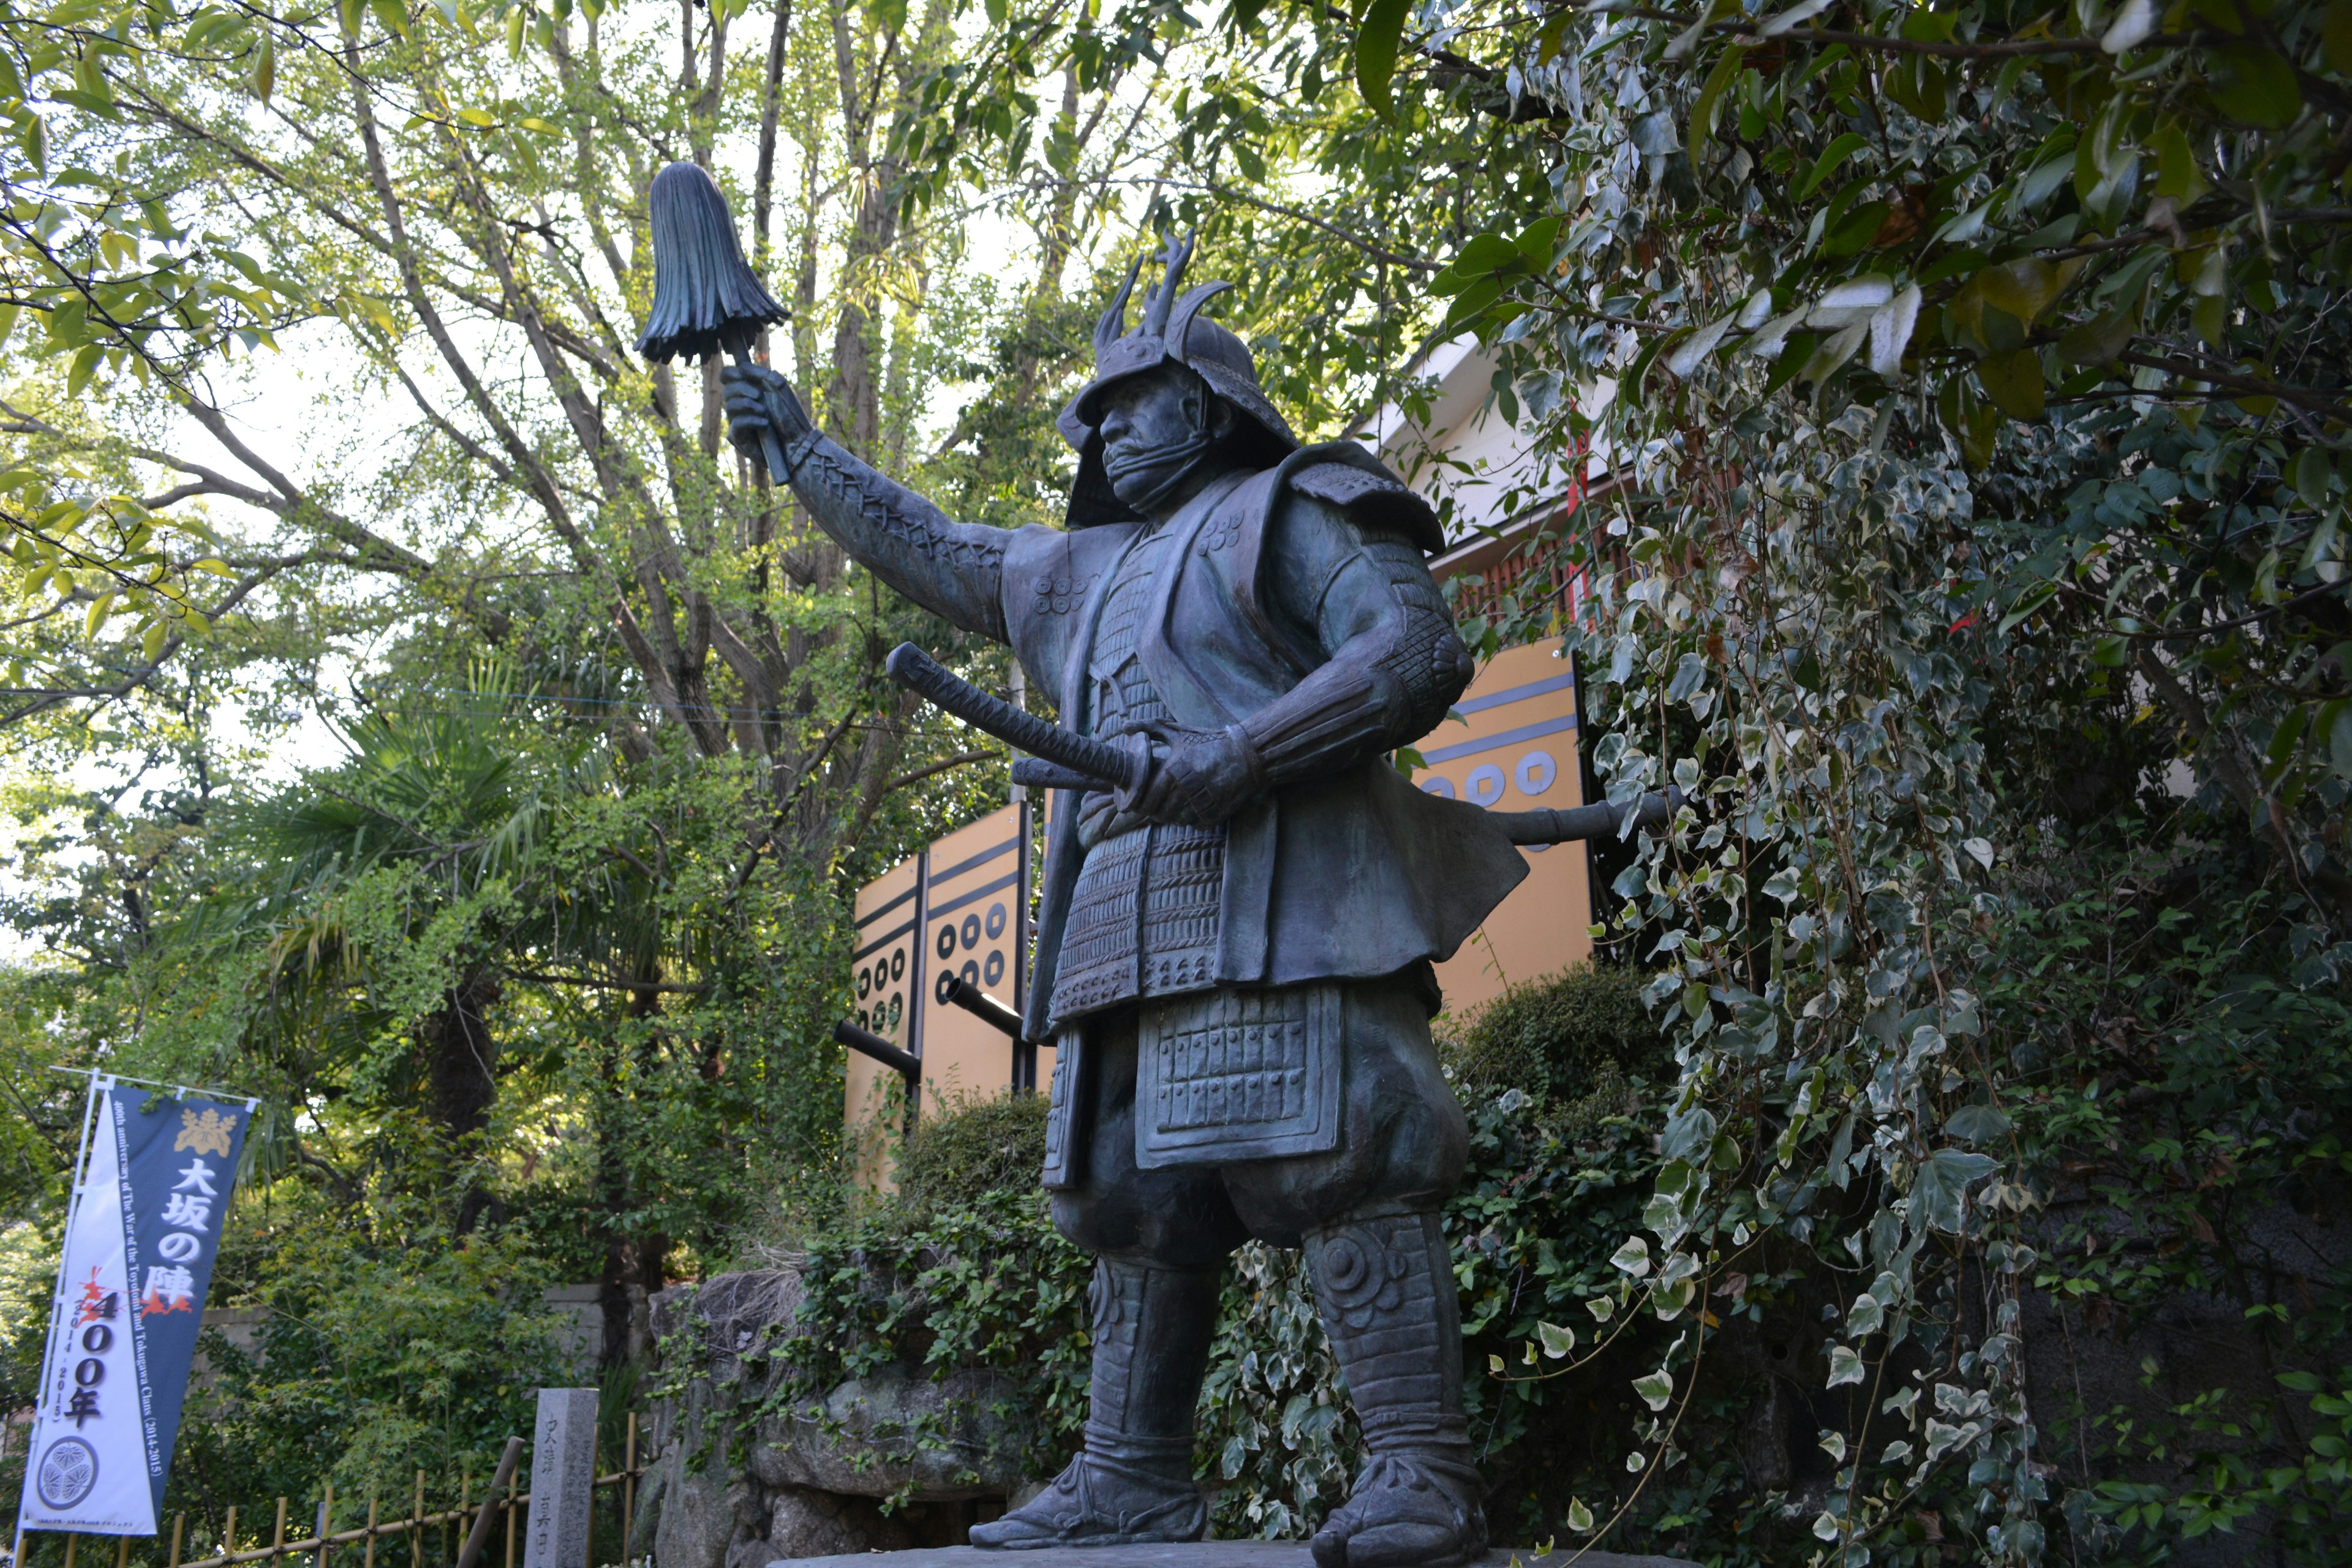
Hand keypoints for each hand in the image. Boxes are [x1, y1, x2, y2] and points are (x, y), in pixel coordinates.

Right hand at [720, 361, 814, 456]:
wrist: (799, 440)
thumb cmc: (790, 414)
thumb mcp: (778, 386)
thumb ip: (760, 374)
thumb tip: (741, 367)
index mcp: (747, 390)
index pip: (727, 376)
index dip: (731, 373)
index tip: (743, 374)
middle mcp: (740, 405)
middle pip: (726, 390)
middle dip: (742, 389)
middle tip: (759, 395)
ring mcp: (738, 421)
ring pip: (729, 407)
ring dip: (748, 405)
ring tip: (764, 411)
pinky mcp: (740, 438)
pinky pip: (737, 424)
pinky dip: (751, 420)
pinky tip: (765, 424)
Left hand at [1128, 725, 1265, 826]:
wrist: (1247, 755)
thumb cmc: (1209, 742)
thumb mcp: (1179, 732)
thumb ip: (1150, 729)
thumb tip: (1123, 727)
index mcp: (1175, 770)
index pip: (1148, 798)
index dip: (1140, 803)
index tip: (1138, 801)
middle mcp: (1188, 789)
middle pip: (1160, 813)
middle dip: (1155, 811)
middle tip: (1154, 805)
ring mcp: (1203, 803)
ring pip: (1177, 820)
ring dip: (1173, 815)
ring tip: (1174, 804)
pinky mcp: (1216, 814)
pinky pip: (1196, 824)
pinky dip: (1192, 818)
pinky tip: (1193, 806)